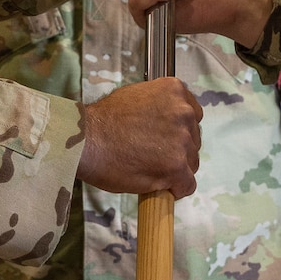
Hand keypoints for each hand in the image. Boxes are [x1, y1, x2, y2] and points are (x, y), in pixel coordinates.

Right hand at [77, 76, 202, 196]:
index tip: (164, 138)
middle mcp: (183, 111)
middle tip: (151, 155)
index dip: (177, 130)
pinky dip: (175, 189)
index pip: (192, 115)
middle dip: (177, 150)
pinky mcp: (176, 166)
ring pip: (191, 163)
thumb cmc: (103, 121)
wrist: (87, 140)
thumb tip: (166, 124)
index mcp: (174, 91)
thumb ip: (159, 106)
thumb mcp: (136, 96)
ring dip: (175, 169)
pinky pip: (187, 184)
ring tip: (148, 169)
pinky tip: (157, 185)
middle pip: (193, 139)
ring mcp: (182, 139)